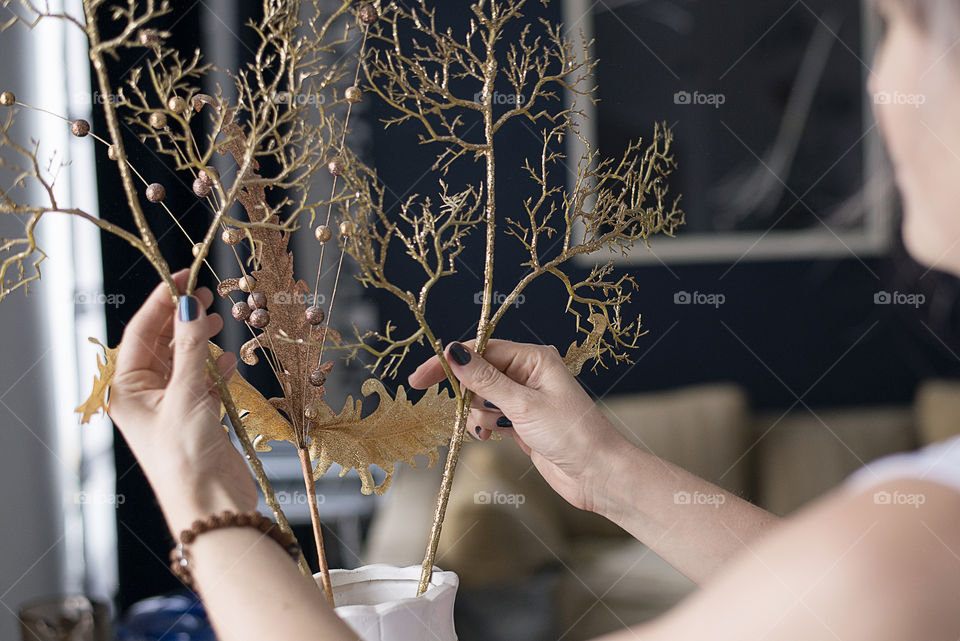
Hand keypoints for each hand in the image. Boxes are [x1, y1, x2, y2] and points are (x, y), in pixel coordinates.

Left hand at [108, 269, 256, 532]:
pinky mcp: (196, 416)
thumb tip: (189, 306)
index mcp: (127, 390)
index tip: (183, 277)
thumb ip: (190, 349)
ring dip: (200, 341)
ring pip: (184, 360)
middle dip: (182, 319)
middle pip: (161, 343)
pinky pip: (203, 380)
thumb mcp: (186, 396)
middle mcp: (145, 396)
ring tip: (218, 322)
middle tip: (205, 294)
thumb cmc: (186, 457)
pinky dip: (215, 368)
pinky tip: (229, 362)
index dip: (161, 302)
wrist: (211, 504)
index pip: (140, 333)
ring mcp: (171, 406)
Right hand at [408, 340, 629, 512]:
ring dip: (481, 415)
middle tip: (480, 413)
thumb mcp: (523, 405)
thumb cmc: (571, 434)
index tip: (420, 379)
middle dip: (470, 395)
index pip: (481, 349)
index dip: (449, 362)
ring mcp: (524, 399)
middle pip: (478, 374)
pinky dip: (485, 426)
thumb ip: (485, 380)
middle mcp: (528, 373)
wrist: (597, 474)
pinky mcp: (522, 422)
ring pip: (481, 399)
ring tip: (498, 430)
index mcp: (533, 358)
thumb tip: (453, 352)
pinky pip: (489, 416)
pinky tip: (492, 437)